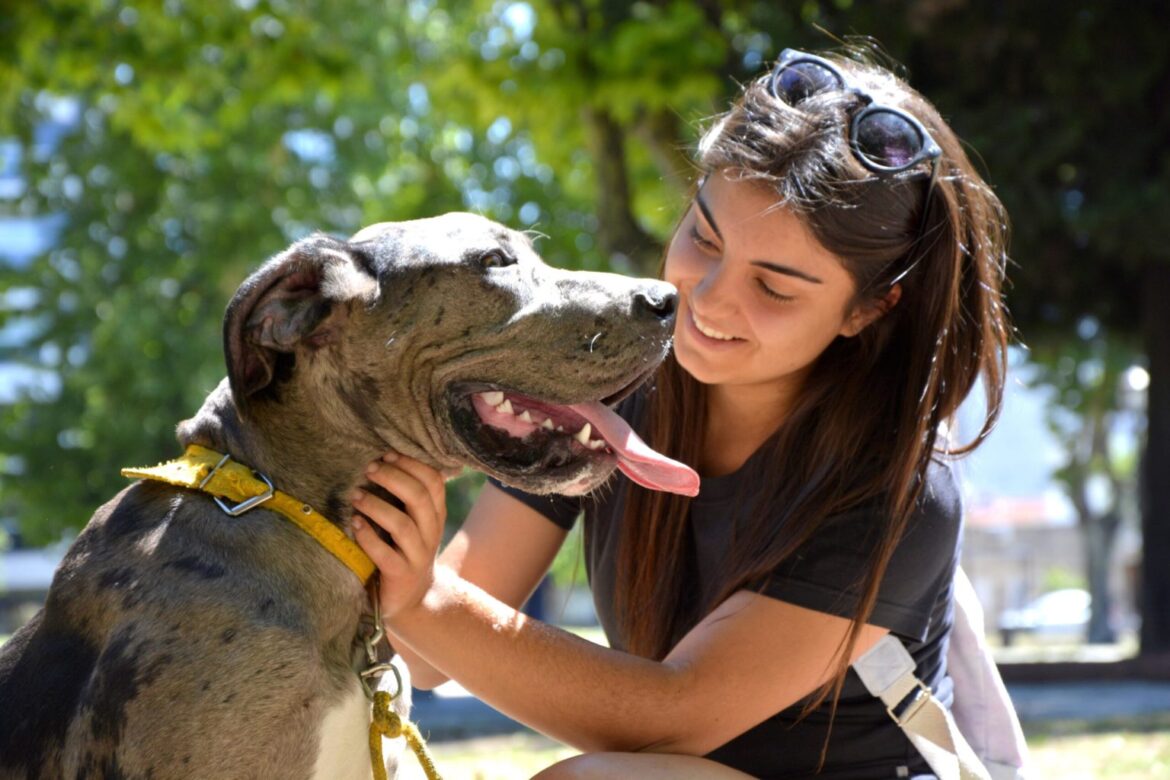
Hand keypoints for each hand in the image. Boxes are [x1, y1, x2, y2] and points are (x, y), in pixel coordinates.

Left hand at [351, 453, 447, 619]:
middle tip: (369, 469)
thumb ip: (408, 497)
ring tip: (355, 495)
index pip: (434, 481)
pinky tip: (355, 524)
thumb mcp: (415, 523)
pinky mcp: (401, 575)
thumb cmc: (405, 551)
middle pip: (419, 497)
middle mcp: (431, 533)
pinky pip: (386, 555)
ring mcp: (418, 556)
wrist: (414, 600)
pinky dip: (368, 538)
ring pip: (402, 525)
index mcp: (436, 515)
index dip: (412, 464)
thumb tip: (382, 458)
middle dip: (393, 478)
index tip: (387, 454)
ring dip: (376, 506)